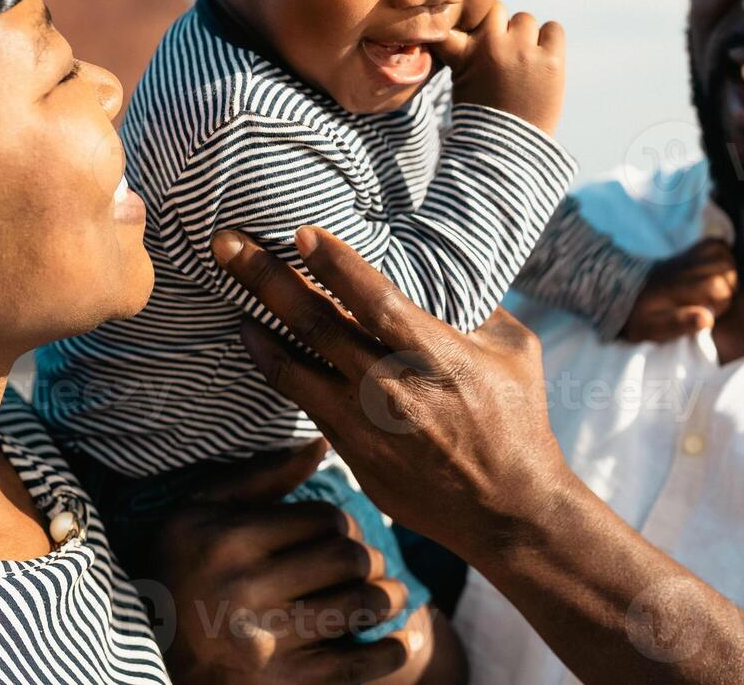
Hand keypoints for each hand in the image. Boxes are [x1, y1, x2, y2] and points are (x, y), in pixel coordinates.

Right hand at [144, 440, 423, 683]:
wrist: (149, 652)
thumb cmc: (179, 568)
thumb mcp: (199, 513)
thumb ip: (260, 478)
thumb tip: (323, 444)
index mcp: (228, 542)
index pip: (325, 519)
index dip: (344, 524)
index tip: (338, 535)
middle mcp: (243, 592)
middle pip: (349, 559)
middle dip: (370, 558)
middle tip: (370, 564)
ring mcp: (264, 644)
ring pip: (361, 605)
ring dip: (388, 597)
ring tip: (388, 594)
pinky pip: (356, 665)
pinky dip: (391, 651)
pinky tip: (403, 639)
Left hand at [211, 226, 569, 563]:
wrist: (508, 511)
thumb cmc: (518, 422)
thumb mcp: (515, 352)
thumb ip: (478, 307)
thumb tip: (447, 269)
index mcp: (436, 356)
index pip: (373, 298)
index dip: (333, 263)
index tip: (300, 232)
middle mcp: (392, 390)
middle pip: (314, 323)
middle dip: (265, 277)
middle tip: (225, 242)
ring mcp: (365, 427)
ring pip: (293, 368)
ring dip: (256, 325)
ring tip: (230, 294)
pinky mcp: (351, 456)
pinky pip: (303, 403)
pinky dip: (277, 368)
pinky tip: (258, 344)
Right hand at [432, 1, 564, 134]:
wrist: (508, 148)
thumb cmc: (483, 115)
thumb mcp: (461, 80)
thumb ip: (467, 50)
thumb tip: (485, 23)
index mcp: (463, 53)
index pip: (464, 15)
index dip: (471, 22)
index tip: (473, 34)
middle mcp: (491, 46)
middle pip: (499, 12)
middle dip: (502, 29)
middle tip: (506, 55)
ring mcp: (522, 52)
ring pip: (525, 19)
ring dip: (526, 36)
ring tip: (525, 63)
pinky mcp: (551, 61)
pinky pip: (554, 29)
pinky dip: (550, 40)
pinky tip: (544, 61)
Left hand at [619, 238, 737, 342]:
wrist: (623, 293)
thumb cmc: (641, 315)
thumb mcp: (654, 327)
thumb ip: (680, 323)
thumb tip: (707, 319)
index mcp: (678, 287)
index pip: (719, 287)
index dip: (722, 303)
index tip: (711, 313)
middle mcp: (685, 268)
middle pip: (726, 267)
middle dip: (730, 286)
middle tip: (716, 300)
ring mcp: (686, 257)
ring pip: (722, 253)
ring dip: (728, 270)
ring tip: (719, 286)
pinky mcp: (687, 253)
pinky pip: (713, 244)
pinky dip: (722, 254)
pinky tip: (716, 271)